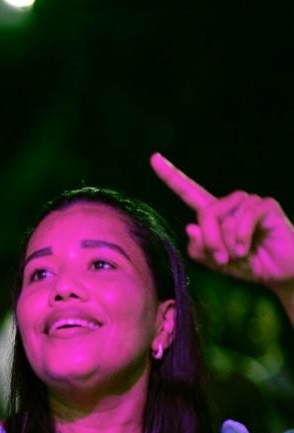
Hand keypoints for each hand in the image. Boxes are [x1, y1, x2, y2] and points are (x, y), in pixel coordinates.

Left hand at [151, 153, 293, 290]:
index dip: (171, 176)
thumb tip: (190, 227)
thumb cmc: (248, 264)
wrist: (280, 272)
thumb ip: (199, 249)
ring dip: (227, 242)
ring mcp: (250, 202)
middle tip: (220, 259)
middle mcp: (231, 203)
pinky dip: (242, 237)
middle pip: (205, 213)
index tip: (153, 158)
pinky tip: (246, 249)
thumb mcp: (216, 262)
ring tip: (238, 255)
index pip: (189, 191)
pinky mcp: (267, 206)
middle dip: (209, 240)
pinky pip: (245, 217)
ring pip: (224, 218)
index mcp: (215, 213)